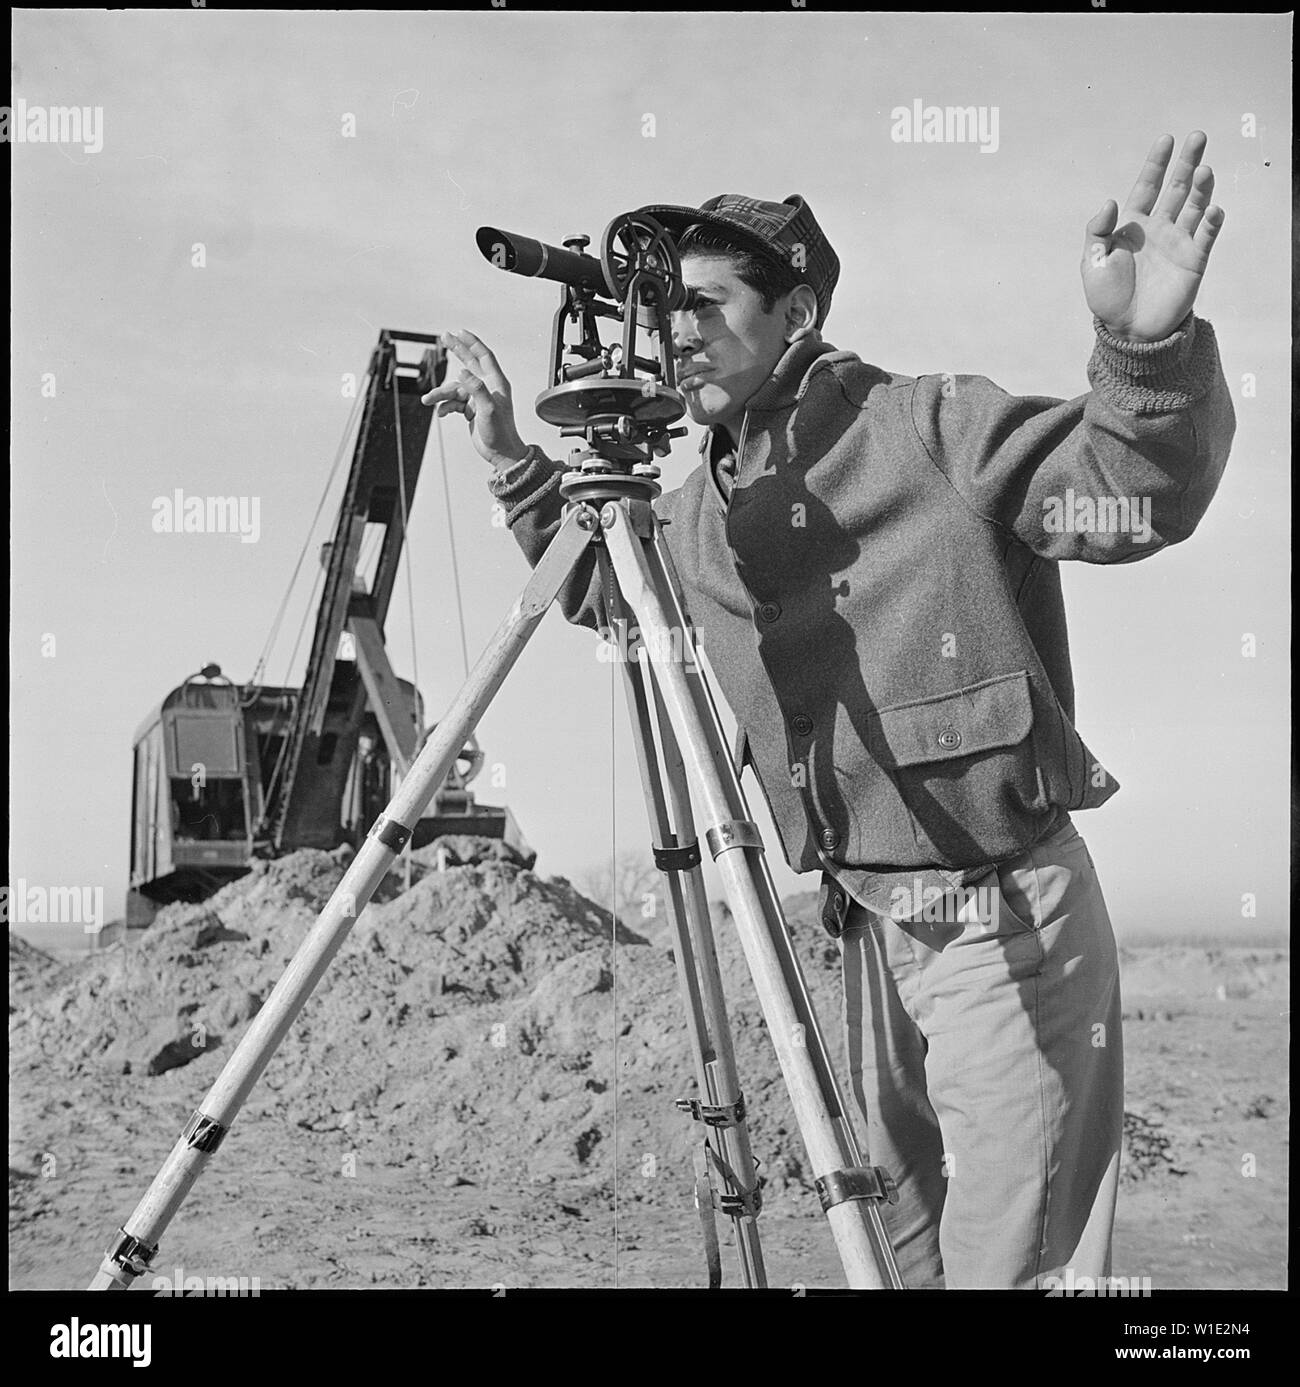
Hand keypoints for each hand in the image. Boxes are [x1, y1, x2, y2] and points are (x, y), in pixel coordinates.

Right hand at [421, 329, 527, 466]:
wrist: (501, 454)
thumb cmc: (500, 432)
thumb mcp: (488, 409)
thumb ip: (476, 389)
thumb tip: (461, 372)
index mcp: (497, 383)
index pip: (484, 356)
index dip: (472, 342)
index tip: (459, 331)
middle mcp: (488, 388)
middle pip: (470, 363)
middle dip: (457, 350)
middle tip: (444, 336)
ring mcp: (479, 398)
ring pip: (455, 389)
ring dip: (441, 393)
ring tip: (427, 400)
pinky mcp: (471, 410)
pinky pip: (454, 403)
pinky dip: (445, 406)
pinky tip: (440, 413)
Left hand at [1081, 132, 1224, 342]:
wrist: (1128, 330)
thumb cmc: (1108, 297)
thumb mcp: (1092, 263)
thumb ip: (1097, 232)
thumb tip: (1109, 202)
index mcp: (1133, 226)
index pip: (1147, 187)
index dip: (1156, 164)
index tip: (1166, 140)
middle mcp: (1159, 228)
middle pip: (1176, 189)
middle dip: (1187, 163)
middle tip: (1198, 137)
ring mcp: (1178, 242)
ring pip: (1194, 207)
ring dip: (1201, 188)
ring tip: (1204, 170)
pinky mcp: (1193, 261)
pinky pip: (1206, 236)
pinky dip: (1212, 222)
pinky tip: (1214, 209)